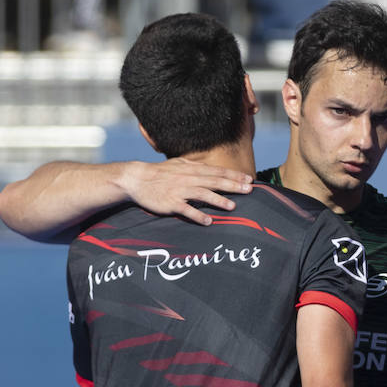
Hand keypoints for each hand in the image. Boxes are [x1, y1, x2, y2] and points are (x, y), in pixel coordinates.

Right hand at [118, 158, 253, 225]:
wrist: (137, 179)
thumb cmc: (160, 173)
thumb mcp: (179, 164)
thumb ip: (196, 166)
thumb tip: (212, 168)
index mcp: (192, 169)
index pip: (217, 171)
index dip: (234, 175)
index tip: (249, 179)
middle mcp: (188, 178)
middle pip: (214, 181)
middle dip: (233, 185)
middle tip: (249, 190)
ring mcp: (179, 190)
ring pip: (202, 194)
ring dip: (218, 200)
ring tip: (233, 206)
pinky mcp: (171, 203)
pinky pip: (186, 210)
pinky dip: (197, 215)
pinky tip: (208, 221)